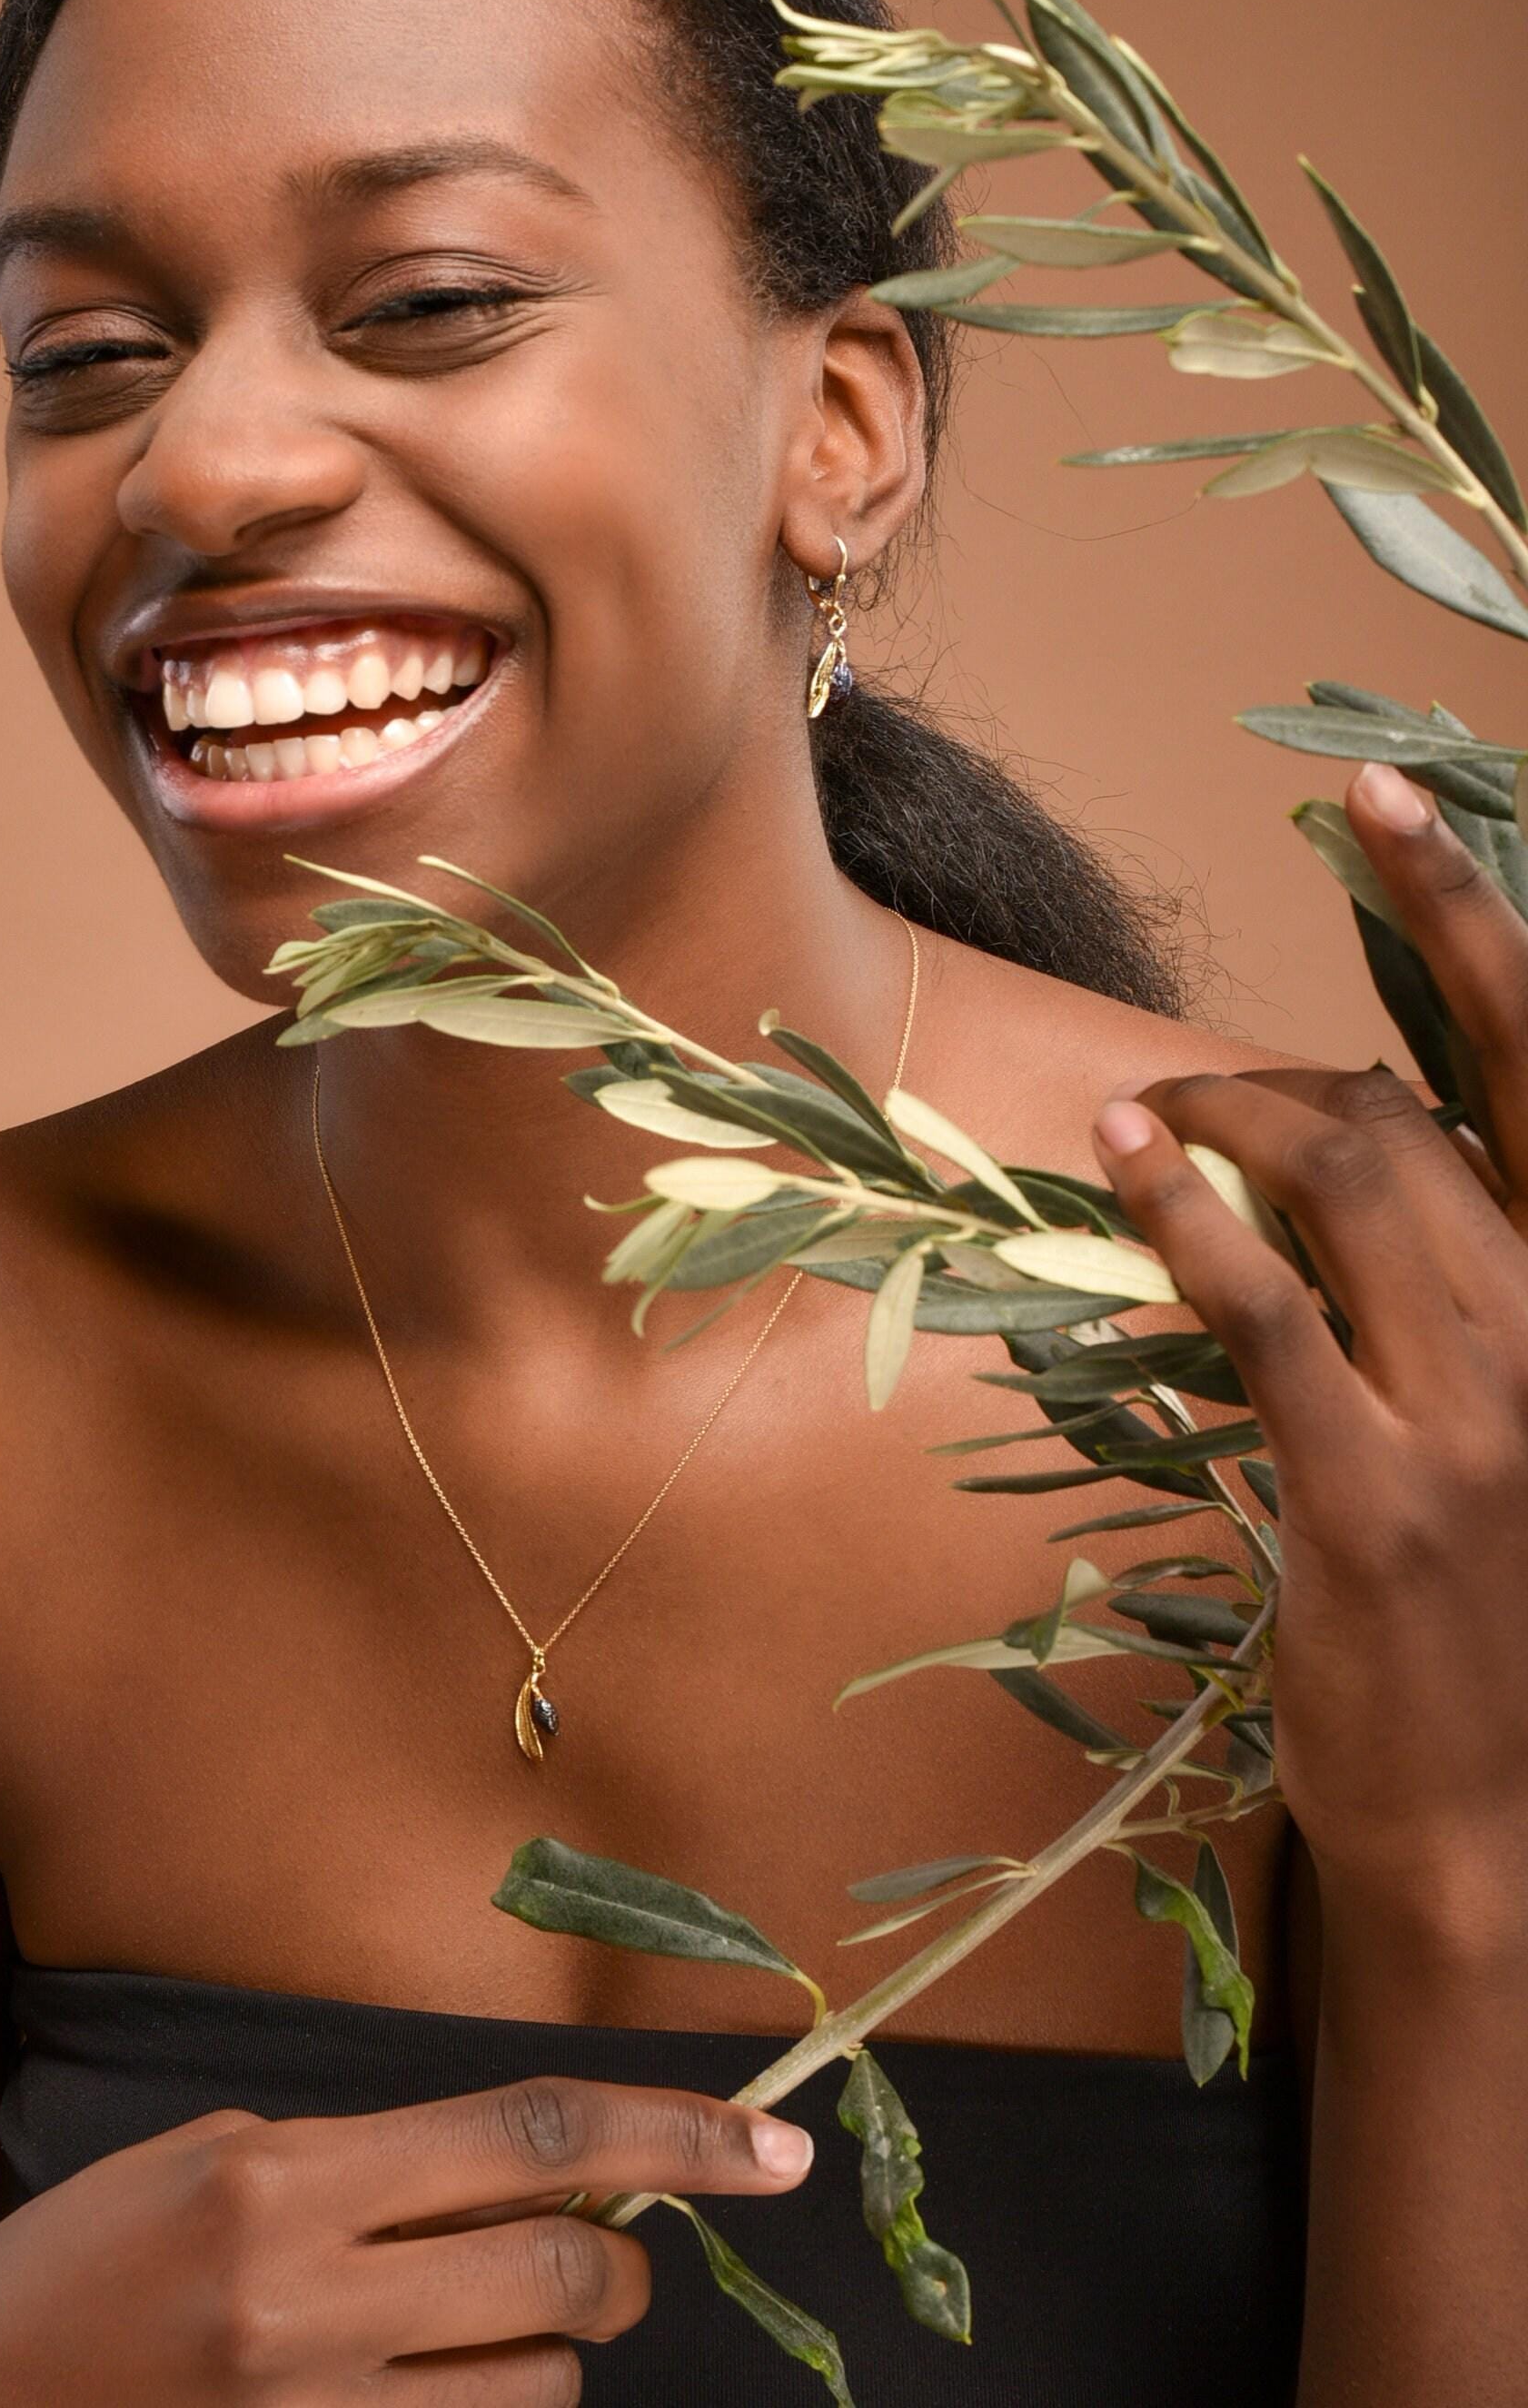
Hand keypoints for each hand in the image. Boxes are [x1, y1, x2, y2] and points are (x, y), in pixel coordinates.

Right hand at [0, 2075, 810, 2404]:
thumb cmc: (76, 2266)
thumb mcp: (210, 2158)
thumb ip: (362, 2161)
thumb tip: (515, 2166)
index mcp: (283, 2177)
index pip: (526, 2135)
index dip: (672, 2135)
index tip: (774, 2146)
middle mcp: (307, 2301)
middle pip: (566, 2272)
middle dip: (621, 2260)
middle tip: (602, 2254)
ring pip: (540, 2389)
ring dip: (544, 2354)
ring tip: (462, 2335)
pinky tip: (422, 2394)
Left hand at [1087, 759, 1527, 1951]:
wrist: (1501, 1820)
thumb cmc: (1500, 1607)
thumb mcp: (1510, 1411)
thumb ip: (1456, 1270)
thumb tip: (1355, 1134)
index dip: (1468, 912)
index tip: (1376, 796)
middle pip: (1414, 1113)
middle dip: (1290, 1073)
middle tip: (1201, 1086)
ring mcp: (1487, 1408)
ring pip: (1344, 1178)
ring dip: (1224, 1122)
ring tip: (1149, 1121)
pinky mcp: (1380, 1485)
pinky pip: (1265, 1299)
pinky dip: (1185, 1212)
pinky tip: (1127, 1162)